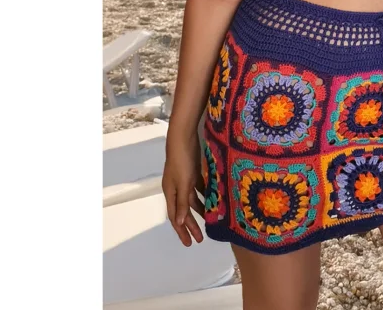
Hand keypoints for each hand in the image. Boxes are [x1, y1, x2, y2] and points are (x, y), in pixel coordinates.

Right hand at [162, 131, 204, 245]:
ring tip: (209, 222)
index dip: (182, 231)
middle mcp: (176, 188)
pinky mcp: (192, 172)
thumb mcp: (183, 183)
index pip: (176, 217)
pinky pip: (198, 189)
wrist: (183, 137)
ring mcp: (184, 180)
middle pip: (184, 211)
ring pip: (191, 200)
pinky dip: (204, 196)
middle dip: (191, 225)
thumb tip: (179, 223)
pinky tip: (212, 200)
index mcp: (170, 192)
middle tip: (200, 239)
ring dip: (199, 211)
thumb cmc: (182, 160)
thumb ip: (182, 202)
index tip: (189, 244)